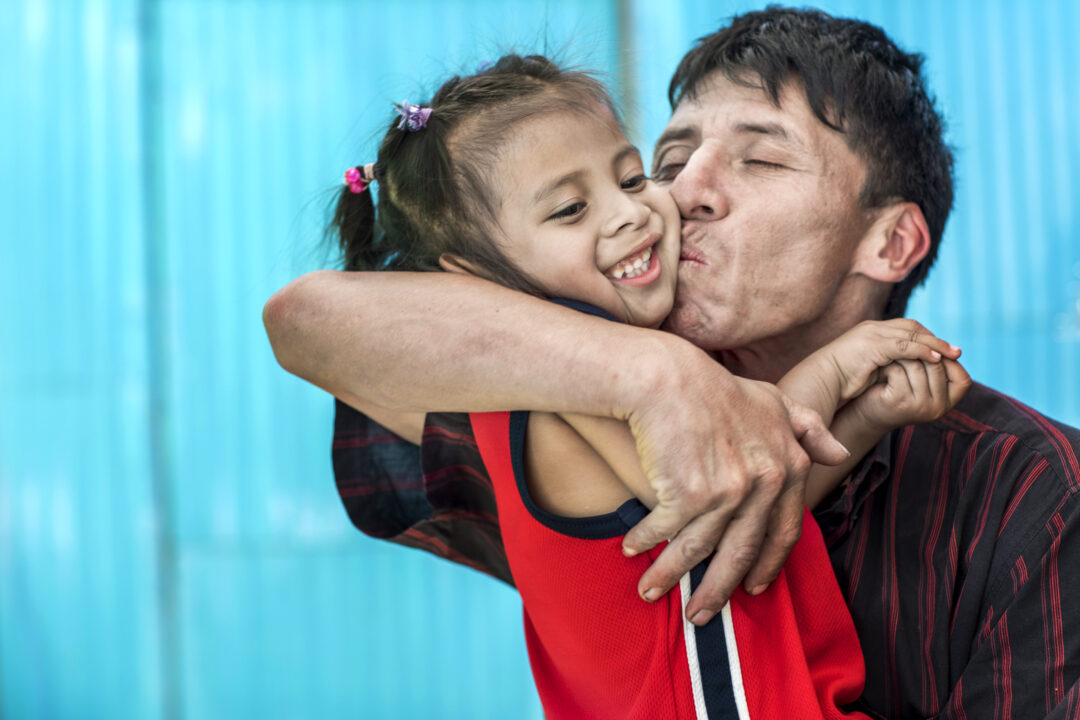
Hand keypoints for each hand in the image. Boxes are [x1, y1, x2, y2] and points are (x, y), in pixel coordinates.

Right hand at [620, 346, 848, 625]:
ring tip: (651, 590)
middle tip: (701, 613)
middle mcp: (764, 483)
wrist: (667, 378)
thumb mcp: (774, 400)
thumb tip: (839, 452)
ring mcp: (728, 492)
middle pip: (742, 553)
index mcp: (788, 466)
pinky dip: (645, 542)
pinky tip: (631, 548)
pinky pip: (664, 531)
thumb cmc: (715, 388)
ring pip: (699, 551)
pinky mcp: (689, 495)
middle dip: (718, 589)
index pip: (785, 531)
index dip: (769, 564)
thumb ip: (808, 427)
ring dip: (671, 575)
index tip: (753, 587)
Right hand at [811, 318, 962, 401]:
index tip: (942, 350)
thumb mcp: (867, 369)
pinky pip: (904, 346)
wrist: (820, 381)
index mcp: (871, 331)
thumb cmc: (839, 380)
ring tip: (953, 355)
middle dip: (935, 338)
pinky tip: (936, 359)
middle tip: (955, 351)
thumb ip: (885, 365)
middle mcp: (873, 328)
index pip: (906, 327)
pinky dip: (922, 351)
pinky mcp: (872, 345)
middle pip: (913, 326)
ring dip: (935, 344)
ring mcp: (872, 334)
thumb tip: (903, 372)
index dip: (926, 337)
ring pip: (912, 334)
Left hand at [846, 356, 971, 431]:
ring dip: (901, 356)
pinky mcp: (900, 401)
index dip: (950, 361)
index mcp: (947, 403)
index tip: (931, 348)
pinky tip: (881, 368)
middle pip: (937, 365)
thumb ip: (934, 366)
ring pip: (917, 366)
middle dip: (920, 351)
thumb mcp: (920, 380)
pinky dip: (888, 365)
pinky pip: (899, 371)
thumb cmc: (896, 389)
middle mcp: (938, 408)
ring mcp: (919, 406)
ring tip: (891, 356)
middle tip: (903, 346)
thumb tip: (946, 344)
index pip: (962, 380)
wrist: (868, 411)